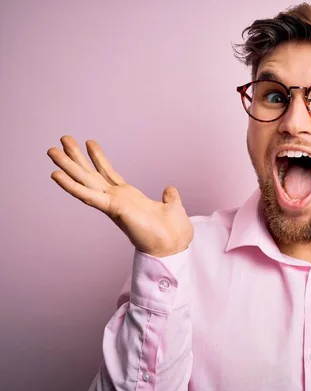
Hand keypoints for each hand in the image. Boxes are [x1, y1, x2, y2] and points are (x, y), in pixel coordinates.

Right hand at [47, 136, 193, 256]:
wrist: (174, 246)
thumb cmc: (173, 231)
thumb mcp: (173, 207)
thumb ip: (169, 197)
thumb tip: (170, 190)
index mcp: (129, 197)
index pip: (109, 173)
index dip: (98, 158)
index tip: (88, 142)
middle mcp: (117, 199)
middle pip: (91, 174)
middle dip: (76, 157)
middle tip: (62, 138)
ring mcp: (112, 204)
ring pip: (84, 181)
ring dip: (67, 166)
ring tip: (51, 150)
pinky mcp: (113, 209)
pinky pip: (88, 196)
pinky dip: (71, 186)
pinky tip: (56, 175)